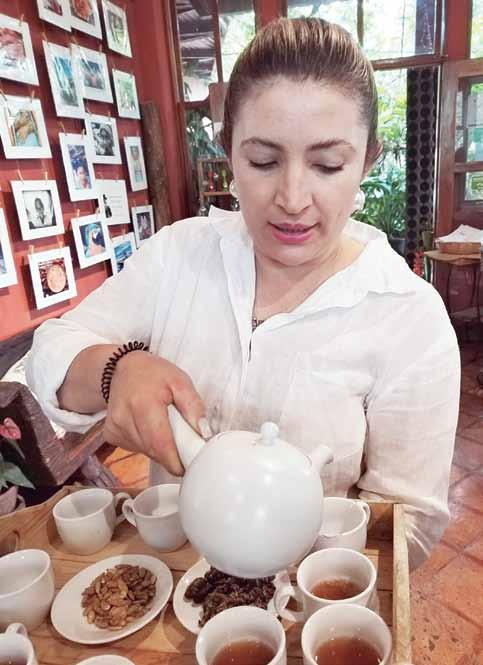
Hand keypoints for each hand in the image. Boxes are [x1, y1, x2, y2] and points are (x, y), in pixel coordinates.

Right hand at [103, 351, 208, 475]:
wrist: (123, 368)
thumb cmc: (153, 374)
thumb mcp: (180, 381)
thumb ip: (194, 406)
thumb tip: (203, 433)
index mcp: (144, 404)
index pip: (160, 444)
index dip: (175, 461)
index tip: (188, 466)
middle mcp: (124, 418)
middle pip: (153, 451)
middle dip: (171, 452)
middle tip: (181, 436)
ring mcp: (115, 428)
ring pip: (145, 452)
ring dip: (159, 446)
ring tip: (163, 424)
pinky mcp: (111, 434)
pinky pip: (135, 449)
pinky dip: (147, 443)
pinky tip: (147, 426)